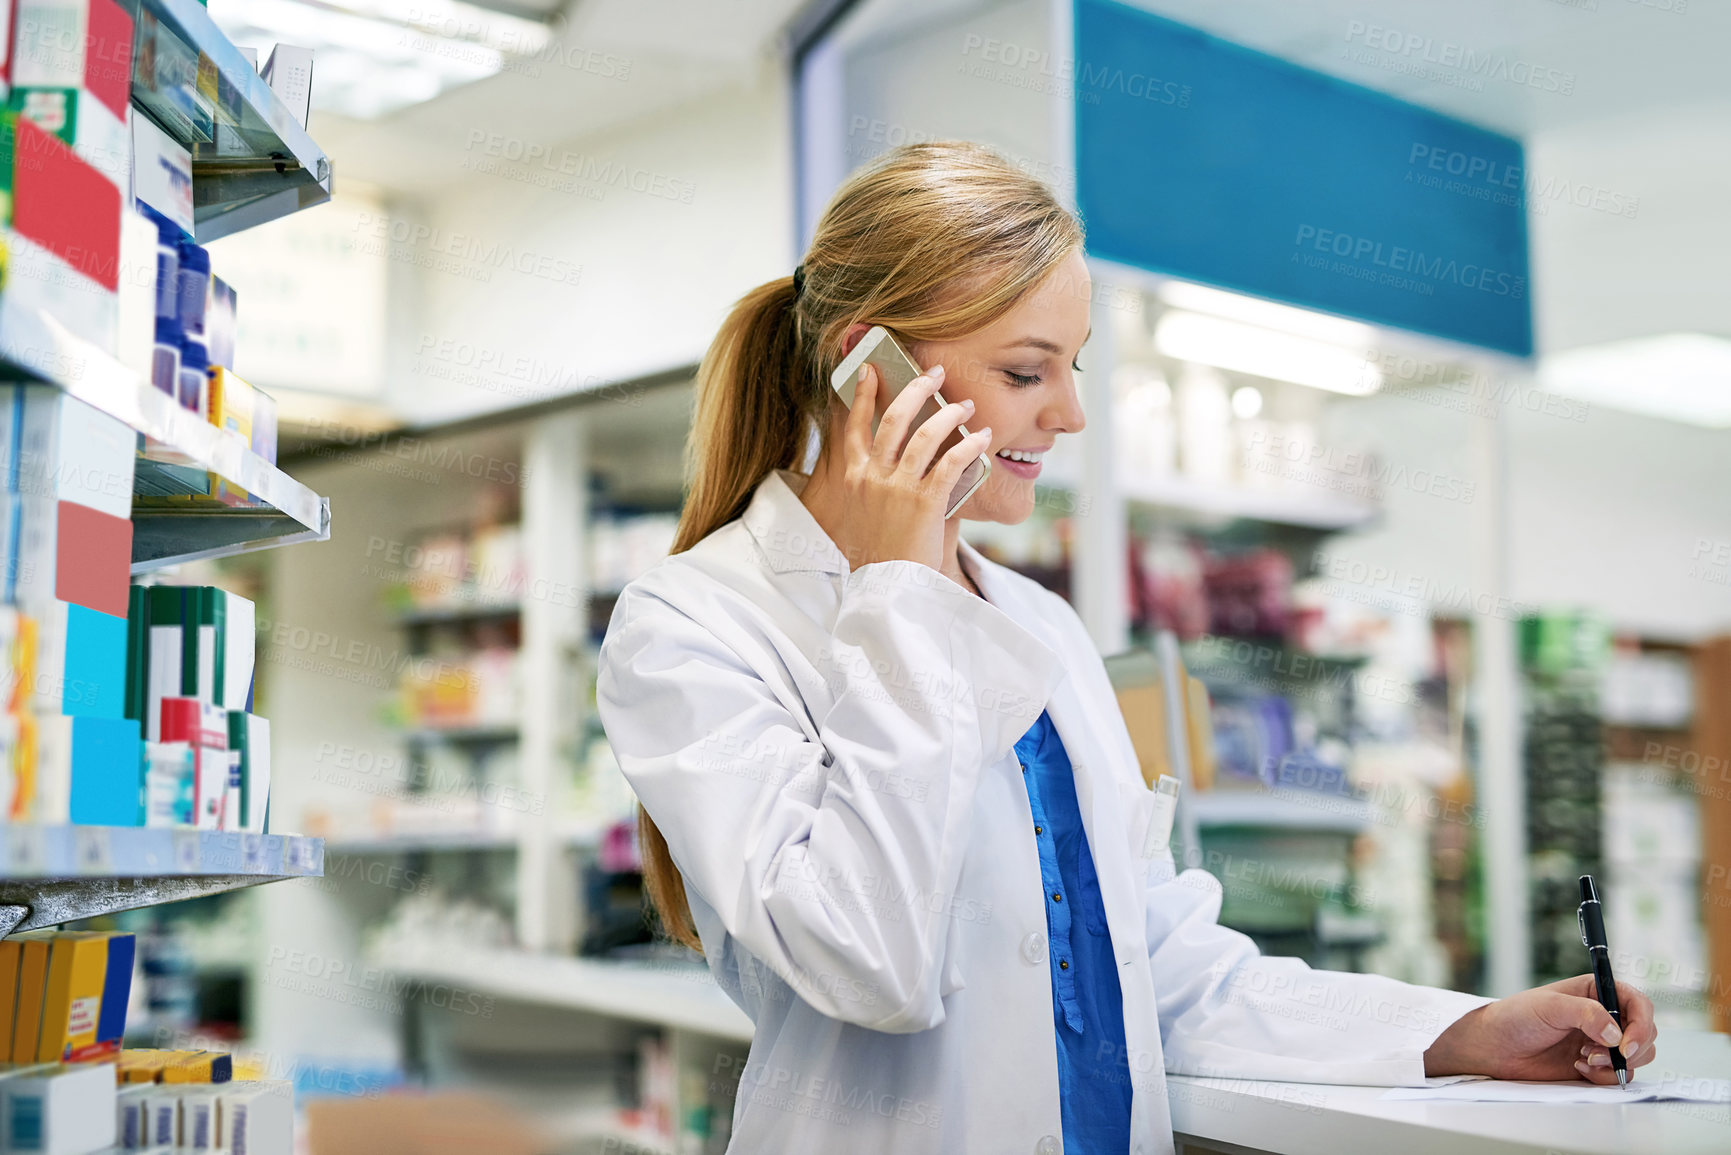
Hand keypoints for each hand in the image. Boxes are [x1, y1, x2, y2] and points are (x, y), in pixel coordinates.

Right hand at [813, 360, 990, 572]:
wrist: (887, 588)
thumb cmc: (879, 554)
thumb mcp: (863, 515)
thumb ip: (874, 485)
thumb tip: (898, 461)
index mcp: (853, 479)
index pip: (854, 426)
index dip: (864, 394)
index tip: (872, 369)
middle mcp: (871, 478)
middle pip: (893, 419)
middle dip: (916, 389)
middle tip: (935, 373)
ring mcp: (897, 488)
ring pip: (924, 435)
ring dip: (949, 414)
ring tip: (965, 406)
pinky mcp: (924, 502)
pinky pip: (951, 462)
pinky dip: (970, 446)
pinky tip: (983, 438)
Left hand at [1423, 975, 1656, 1083]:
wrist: (1497, 1048)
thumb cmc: (1517, 1017)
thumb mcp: (1549, 1006)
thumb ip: (1585, 1014)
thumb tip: (1615, 1033)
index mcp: (1596, 992)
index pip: (1638, 1003)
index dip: (1641, 1023)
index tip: (1626, 1043)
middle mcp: (1604, 1016)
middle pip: (1646, 1032)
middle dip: (1632, 1048)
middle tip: (1603, 1054)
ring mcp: (1602, 1042)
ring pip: (1637, 1056)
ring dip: (1617, 1063)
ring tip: (1585, 1059)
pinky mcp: (1596, 1065)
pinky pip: (1619, 1075)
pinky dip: (1604, 1076)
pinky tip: (1578, 1068)